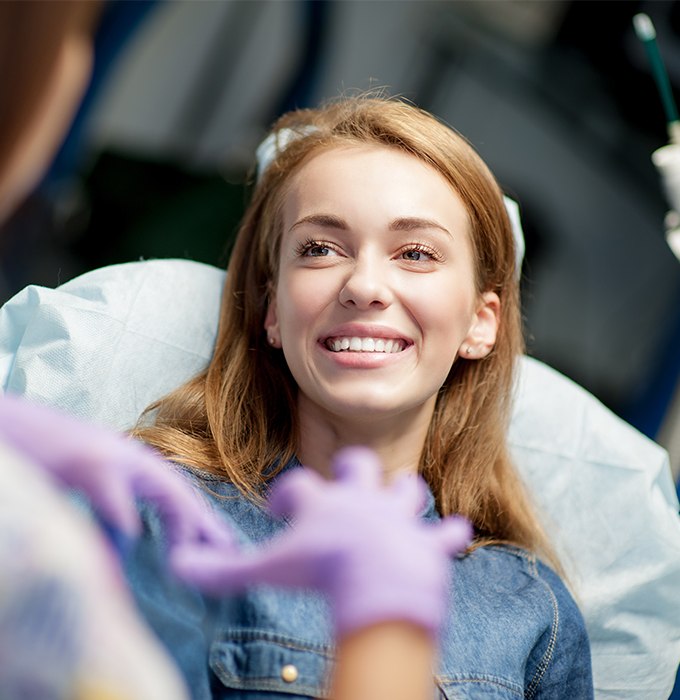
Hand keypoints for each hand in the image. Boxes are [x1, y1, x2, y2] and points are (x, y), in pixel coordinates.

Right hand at [0, 394, 233, 552]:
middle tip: (226, 553)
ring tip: (191, 555)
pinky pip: (117, 500)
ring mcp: (110, 456)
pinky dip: (125, 524)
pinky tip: (129, 543)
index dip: (197, 517)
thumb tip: (127, 540)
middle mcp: (128, 454)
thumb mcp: (84, 481)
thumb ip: (111, 505)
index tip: (218, 544)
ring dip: (181, 524)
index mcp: (128, 460)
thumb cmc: (40, 455)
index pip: (175, 490)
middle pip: (180, 490)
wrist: (5, 424)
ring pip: (165, 490)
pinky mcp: (88, 464)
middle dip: (205, 523)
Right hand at [173, 446, 471, 637]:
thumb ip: (223, 570)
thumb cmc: (320, 570)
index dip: (287, 496)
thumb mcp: (267, 568)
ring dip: (403, 496)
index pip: (298, 485)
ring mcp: (399, 517)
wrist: (377, 579)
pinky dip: (448, 537)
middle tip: (345, 486)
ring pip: (407, 489)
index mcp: (323, 501)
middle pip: (359, 464)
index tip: (280, 509)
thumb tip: (178, 564)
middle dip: (353, 470)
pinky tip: (455, 534)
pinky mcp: (428, 542)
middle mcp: (363, 498)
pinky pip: (445, 535)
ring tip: (396, 505)